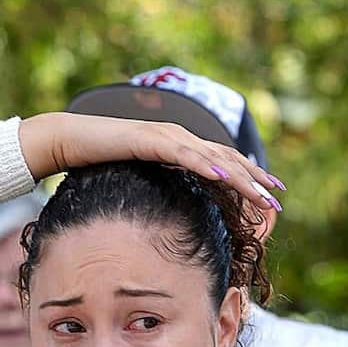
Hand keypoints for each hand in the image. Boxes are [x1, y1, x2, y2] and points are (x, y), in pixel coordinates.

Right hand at [18, 113, 284, 213]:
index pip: (222, 162)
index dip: (248, 177)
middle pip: (227, 159)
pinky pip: (184, 155)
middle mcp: (179, 137)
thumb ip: (156, 187)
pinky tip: (224, 176)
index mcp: (179, 146)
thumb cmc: (98, 162)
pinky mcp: (151, 140)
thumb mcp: (135, 179)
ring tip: (261, 193)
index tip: (269, 196)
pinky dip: (206, 165)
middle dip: (255, 179)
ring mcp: (167, 136)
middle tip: (278, 199)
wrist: (70, 140)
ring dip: (241, 176)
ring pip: (213, 158)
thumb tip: (169, 211)